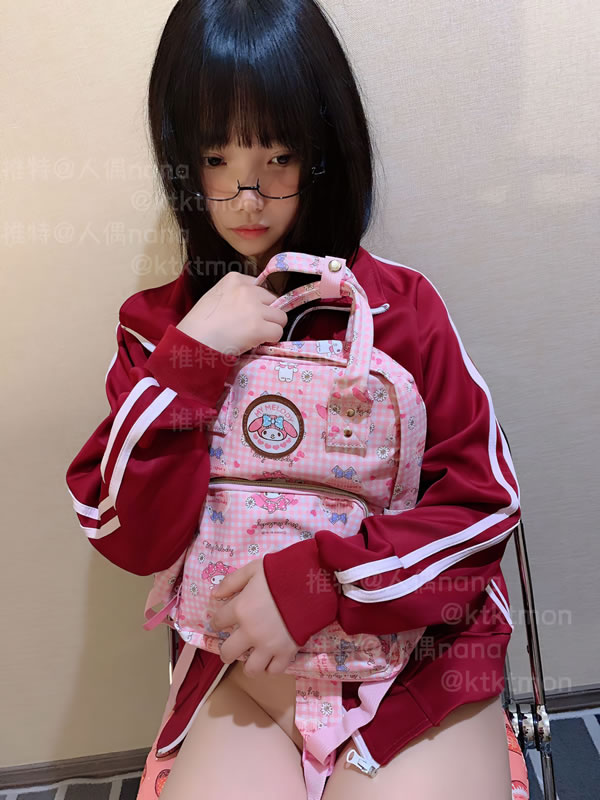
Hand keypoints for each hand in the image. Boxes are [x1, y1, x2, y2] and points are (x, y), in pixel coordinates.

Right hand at [176, 271, 287, 355]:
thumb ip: (235, 296)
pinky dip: (270, 340)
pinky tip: (255, 342)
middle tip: (251, 326)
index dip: (258, 303)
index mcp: (234, 279)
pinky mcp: (259, 327)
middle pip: (274, 300)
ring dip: (270, 327)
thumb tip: (255, 305)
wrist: (192, 342)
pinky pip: (278, 332)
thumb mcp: (215, 297)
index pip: (261, 287)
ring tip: (254, 335)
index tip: (248, 314)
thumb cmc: (199, 324)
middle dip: (266, 314)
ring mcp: (254, 308)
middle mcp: (247, 290)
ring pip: (280, 317)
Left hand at [210, 558, 299, 676]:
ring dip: (249, 663)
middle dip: (227, 650)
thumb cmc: (281, 572)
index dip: (218, 621)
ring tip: (253, 655)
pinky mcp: (287, 652)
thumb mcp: (253, 569)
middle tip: (233, 646)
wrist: (312, 582)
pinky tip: (271, 657)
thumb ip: (232, 581)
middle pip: (228, 652)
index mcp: (240, 609)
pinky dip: (271, 666)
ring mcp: (268, 645)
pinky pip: (274, 670)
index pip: (218, 622)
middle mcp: (250, 632)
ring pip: (250, 669)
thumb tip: (214, 595)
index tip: (222, 621)